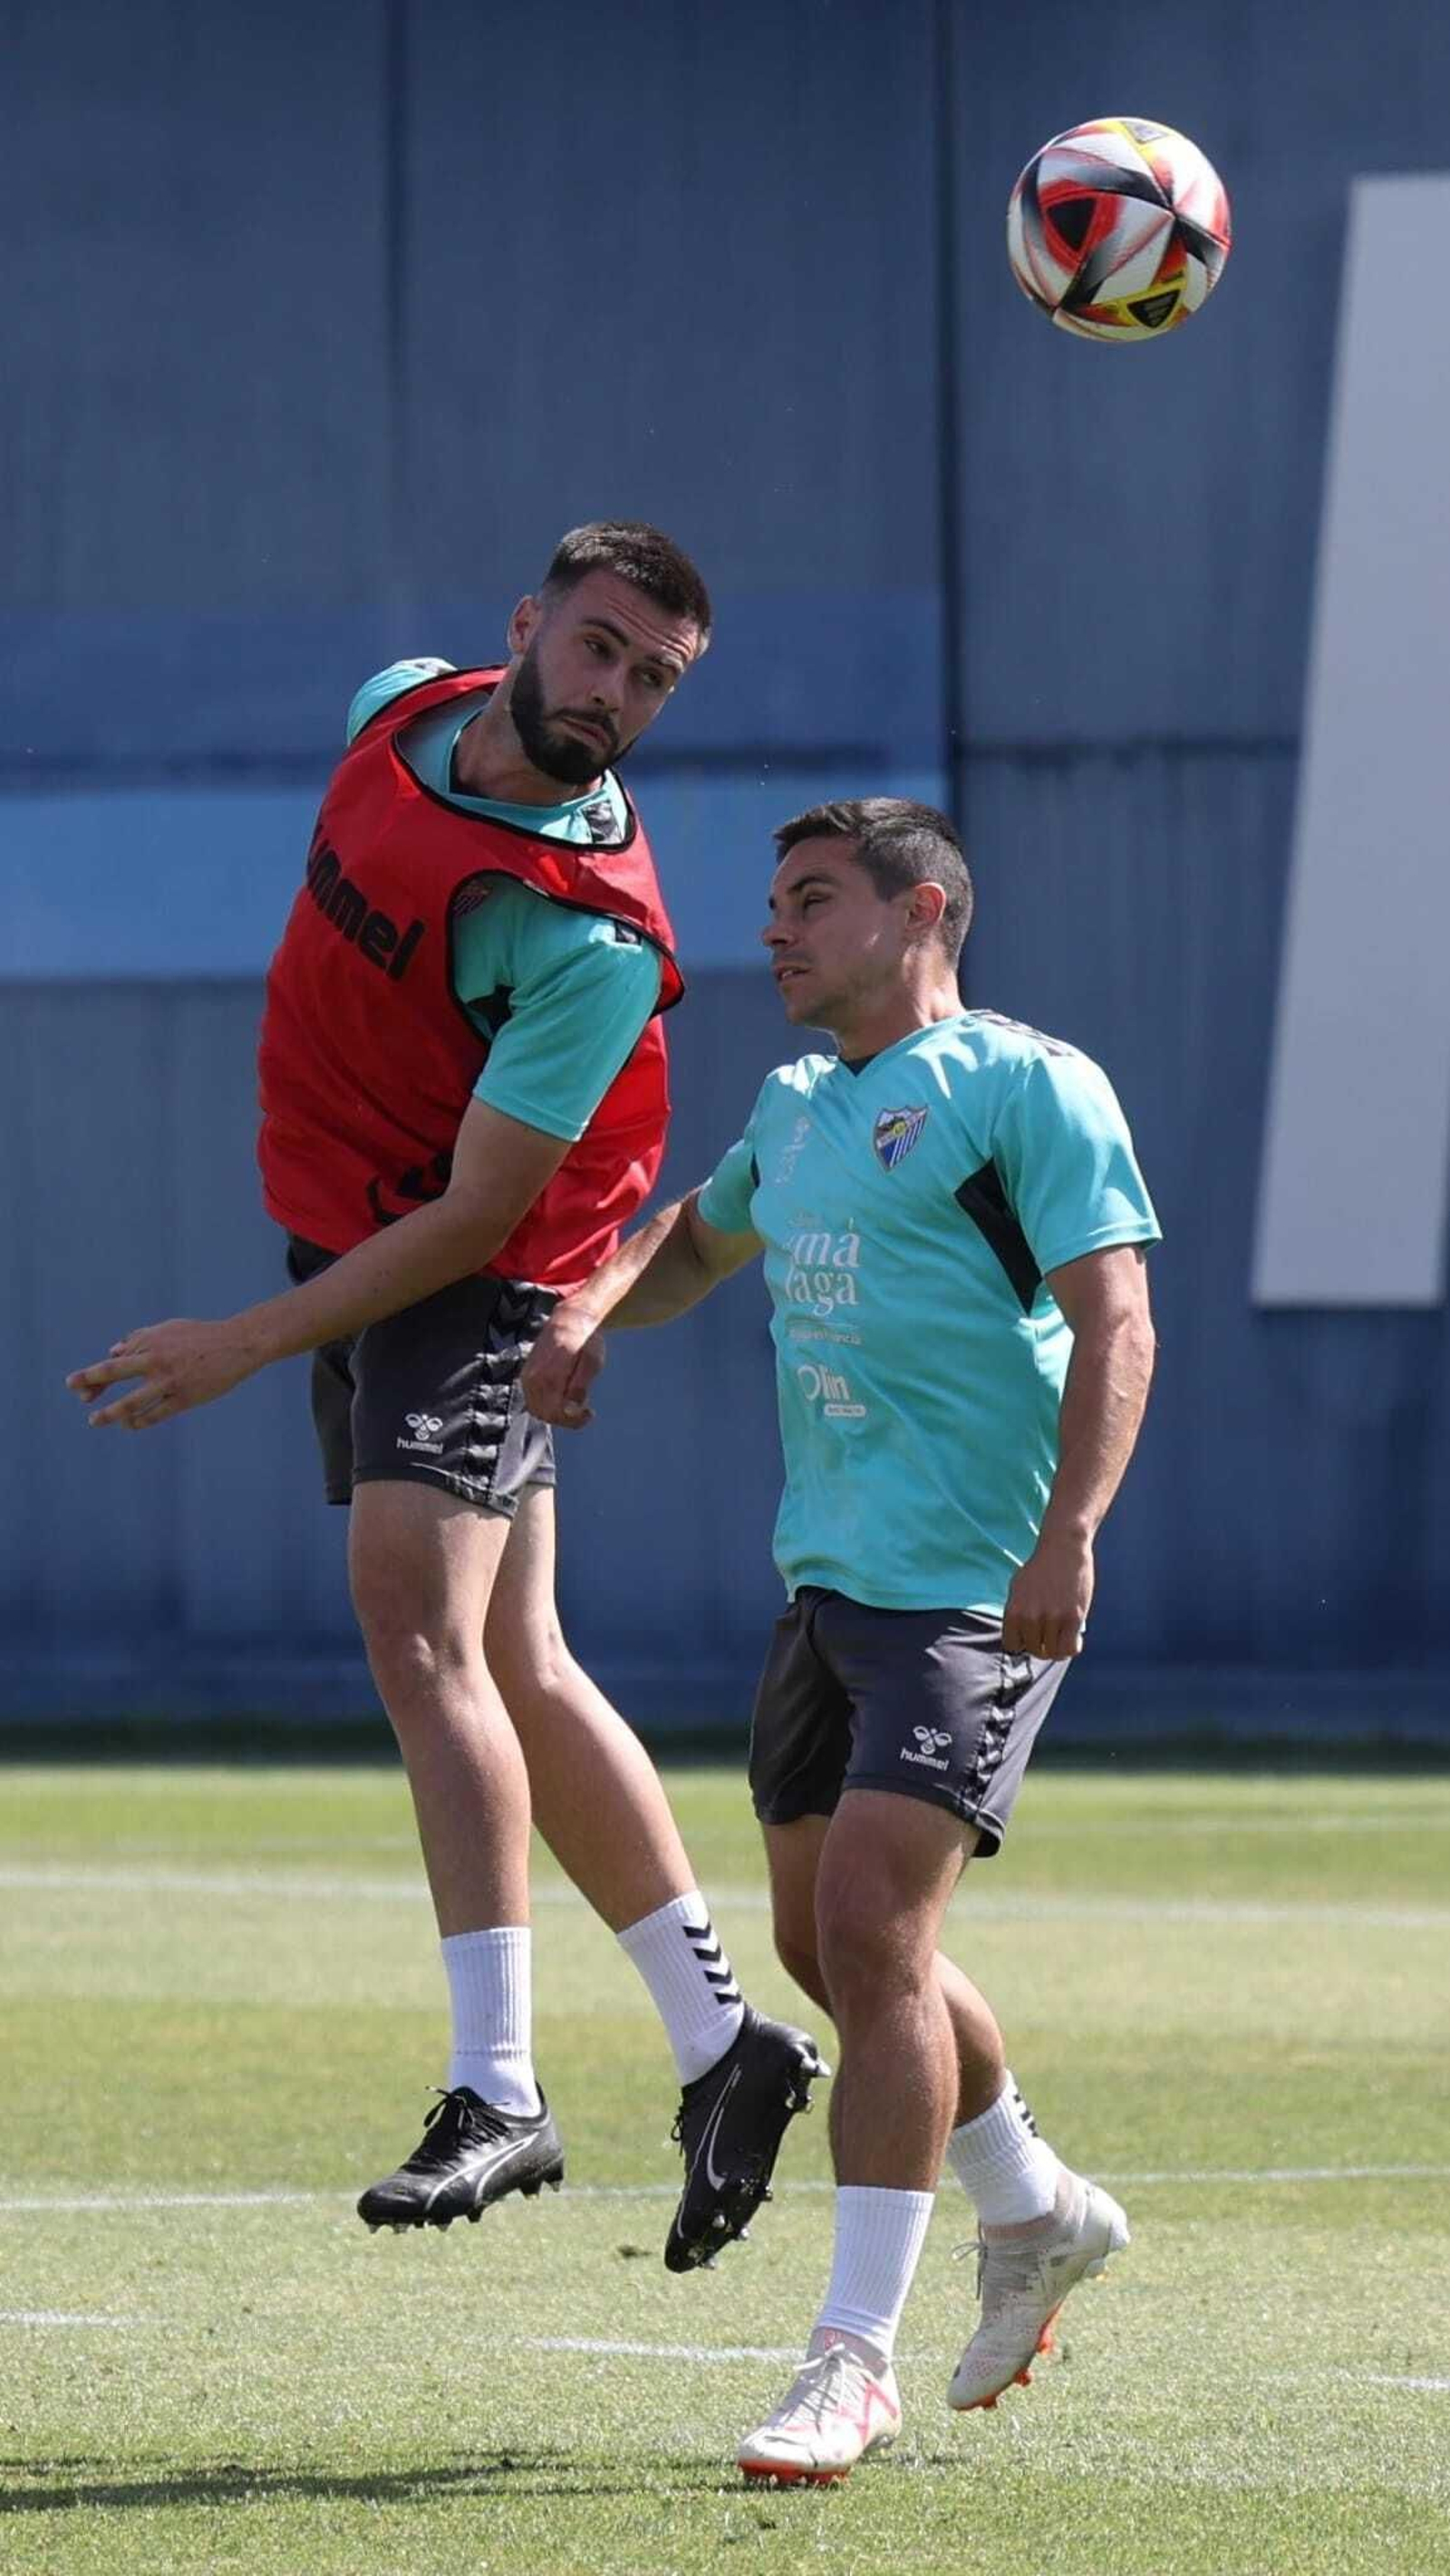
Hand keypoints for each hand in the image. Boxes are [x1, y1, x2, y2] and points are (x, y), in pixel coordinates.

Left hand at [66, 1317, 265, 1428]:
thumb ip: (140, 1338)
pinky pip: (155, 1414)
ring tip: (94, 1420)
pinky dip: (138, 1421)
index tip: (81, 1385)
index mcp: (151, 1342)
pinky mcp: (185, 1398)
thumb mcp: (168, 1329)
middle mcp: (156, 1360)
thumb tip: (113, 1351)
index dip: (96, 1375)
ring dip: (110, 1413)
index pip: (115, 1360)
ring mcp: (170, 1381)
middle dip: (89, 1380)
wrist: (238, 1344)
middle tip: (73, 1389)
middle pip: (114, 1371)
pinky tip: (129, 1425)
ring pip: (132, 1401)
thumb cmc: (200, 1337)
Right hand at [521, 1307, 606, 1428]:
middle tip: (584, 1410)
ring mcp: (527, 1377)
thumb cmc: (584, 1340)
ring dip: (557, 1413)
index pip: (555, 1412)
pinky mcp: (526, 1377)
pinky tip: (563, 1397)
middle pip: (545, 1414)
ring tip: (575, 1402)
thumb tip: (570, 1411)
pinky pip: (533, 1401)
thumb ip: (580, 1388)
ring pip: (537, 1410)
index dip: (573, 1420)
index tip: (589, 1413)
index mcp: (549, 1375)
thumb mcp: (592, 1362)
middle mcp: (533, 1378)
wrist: (569, 1319)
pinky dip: (547, 1405)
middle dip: (566, 1418)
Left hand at [1002, 1530, 1094, 1659]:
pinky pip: (1070, 1649)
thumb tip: (1018, 1637)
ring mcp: (1052, 1618)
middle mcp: (1030, 1617)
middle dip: (1042, 1645)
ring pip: (1053, 1653)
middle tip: (1051, 1634)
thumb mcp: (1018, 1587)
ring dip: (1058, 1648)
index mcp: (1013, 1610)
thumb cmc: (1041, 1567)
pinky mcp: (1073, 1618)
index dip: (1023, 1642)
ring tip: (1063, 1636)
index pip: (1012, 1645)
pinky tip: (1074, 1639)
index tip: (1031, 1635)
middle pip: (1035, 1650)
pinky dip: (1071, 1648)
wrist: (1063, 1547)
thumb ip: (1016, 1612)